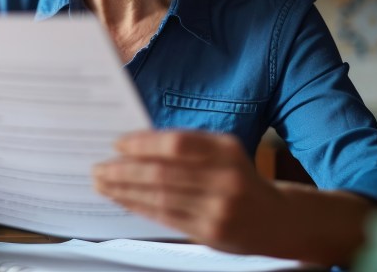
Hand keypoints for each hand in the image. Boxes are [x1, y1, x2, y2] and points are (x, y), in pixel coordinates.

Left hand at [92, 130, 374, 265]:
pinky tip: (122, 200)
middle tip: (98, 167)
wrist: (278, 220)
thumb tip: (135, 144)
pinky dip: (139, 207)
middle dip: (124, 171)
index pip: (177, 143)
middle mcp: (225, 179)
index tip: (117, 143)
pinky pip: (166, 218)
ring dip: (124, 191)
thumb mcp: (223, 152)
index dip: (143, 143)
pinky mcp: (211, 233)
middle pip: (163, 173)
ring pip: (160, 198)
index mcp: (226, 150)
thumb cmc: (239, 178)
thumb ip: (187, 146)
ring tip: (102, 183)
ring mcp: (219, 209)